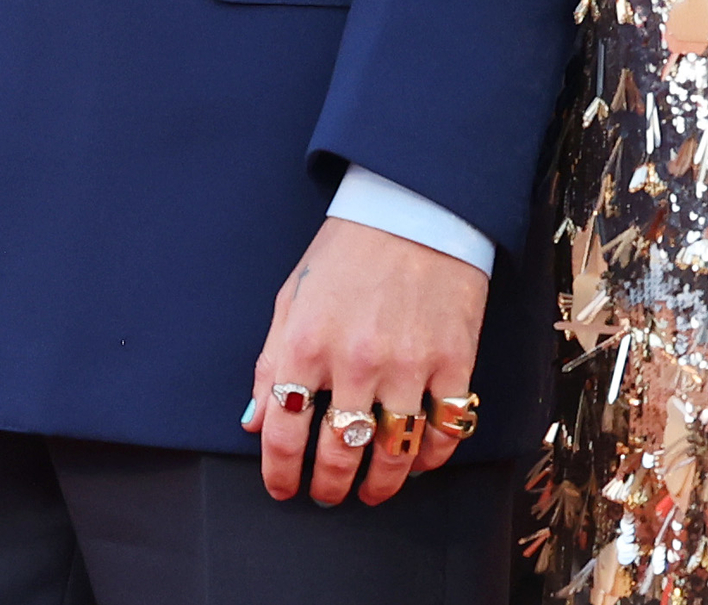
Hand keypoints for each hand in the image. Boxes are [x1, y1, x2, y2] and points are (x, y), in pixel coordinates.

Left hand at [246, 218, 487, 505]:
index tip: (282, 489)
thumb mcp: (290, 301)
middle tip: (327, 495)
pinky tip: (416, 462)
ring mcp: (408, 365)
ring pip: (394, 453)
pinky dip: (431, 458)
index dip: (279, 471)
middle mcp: (354, 360)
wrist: (411, 213)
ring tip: (371, 492)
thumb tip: (253, 422)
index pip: (282, 430)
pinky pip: (443, 432)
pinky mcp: (454, 363)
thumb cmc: (344, 256)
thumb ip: (269, 364)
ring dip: (381, 485)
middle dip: (329, 486)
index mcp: (305, 343)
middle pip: (340, 452)